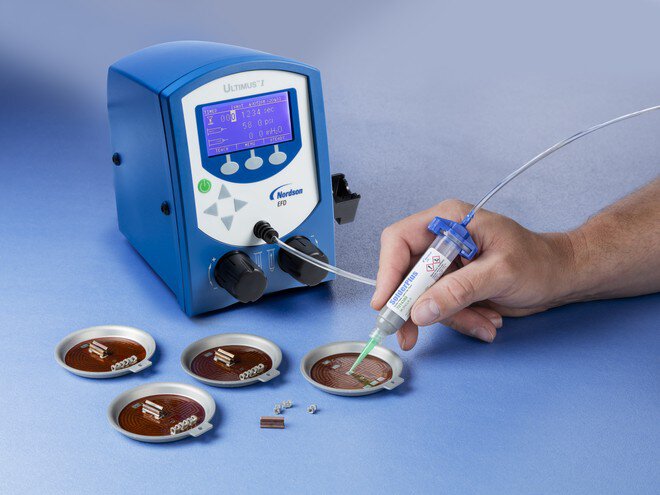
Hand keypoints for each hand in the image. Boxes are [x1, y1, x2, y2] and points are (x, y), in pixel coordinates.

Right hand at [371, 200, 575, 349]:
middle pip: (405, 274)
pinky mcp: (453, 286)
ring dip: (449, 318)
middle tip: (409, 335)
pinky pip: (440, 308)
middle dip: (412, 307)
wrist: (562, 277)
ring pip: (423, 298)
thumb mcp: (499, 274)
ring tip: (483, 323)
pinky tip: (486, 321)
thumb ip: (458, 291)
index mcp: (447, 221)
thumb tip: (419, 311)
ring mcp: (446, 265)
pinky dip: (460, 321)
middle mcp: (440, 240)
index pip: (399, 241)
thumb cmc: (538, 262)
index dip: (388, 272)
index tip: (385, 303)